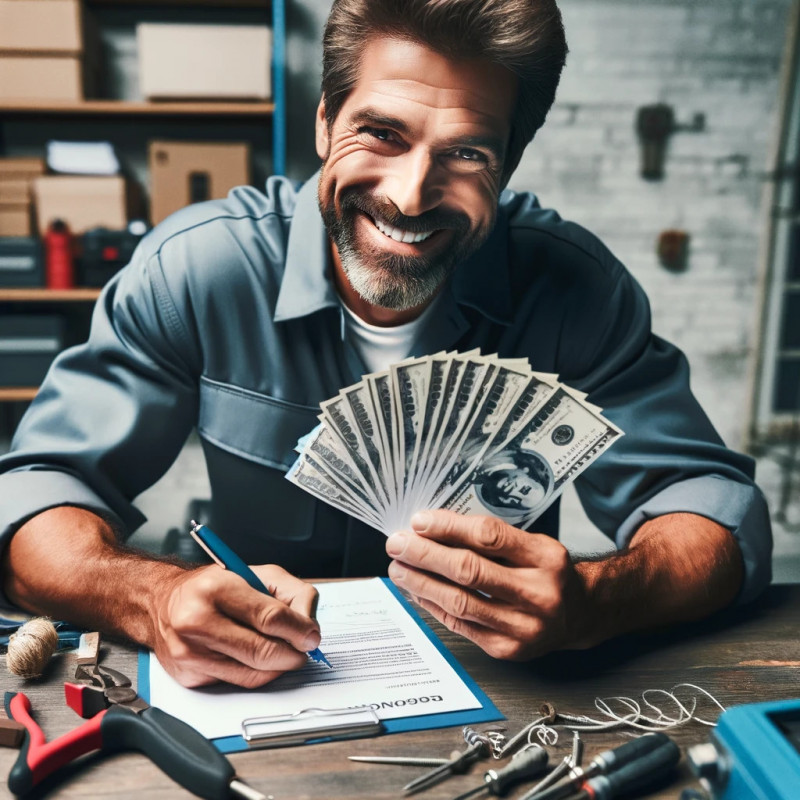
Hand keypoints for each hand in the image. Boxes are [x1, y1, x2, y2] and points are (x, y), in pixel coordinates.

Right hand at [151, 564, 320, 687]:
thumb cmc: (212, 587)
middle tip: (305, 650)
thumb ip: (291, 594)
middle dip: (293, 654)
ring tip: (285, 653)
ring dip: (278, 667)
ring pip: (253, 674)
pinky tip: (257, 659)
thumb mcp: (255, 573)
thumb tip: (309, 628)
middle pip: (262, 651)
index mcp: (215, 588)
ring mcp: (190, 653)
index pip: (269, 617)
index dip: (299, 630)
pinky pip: (237, 683)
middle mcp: (197, 622)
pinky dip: (256, 674)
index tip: (312, 636)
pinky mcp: (188, 677)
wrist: (161, 602)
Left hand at [385, 510, 591, 659]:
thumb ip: (490, 538)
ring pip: (460, 602)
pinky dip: (433, 606)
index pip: (489, 537)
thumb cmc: (547, 573)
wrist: (579, 615)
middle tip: (397, 544)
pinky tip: (417, 592)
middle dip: (425, 555)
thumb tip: (432, 528)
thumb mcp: (532, 544)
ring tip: (399, 568)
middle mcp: (539, 593)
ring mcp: (523, 626)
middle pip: (470, 571)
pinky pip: (460, 625)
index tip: (419, 521)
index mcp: (546, 558)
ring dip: (421, 583)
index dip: (448, 527)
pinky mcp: (508, 650)